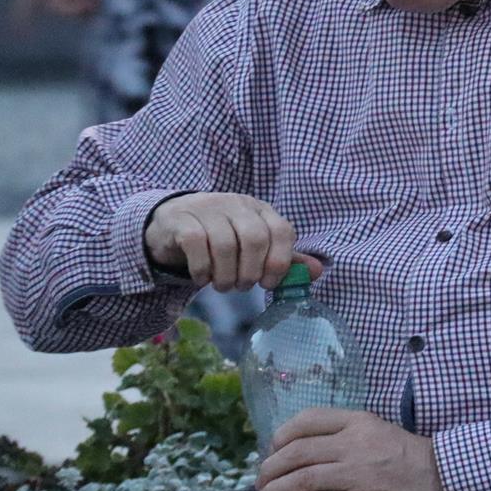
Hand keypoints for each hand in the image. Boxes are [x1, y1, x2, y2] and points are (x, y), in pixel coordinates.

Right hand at [143, 192, 317, 290]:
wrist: (172, 223)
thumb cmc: (221, 238)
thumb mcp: (254, 245)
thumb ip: (283, 258)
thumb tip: (317, 271)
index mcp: (260, 209)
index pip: (282, 231)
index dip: (280, 262)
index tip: (269, 284)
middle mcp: (236, 204)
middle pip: (255, 239)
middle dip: (251, 272)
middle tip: (243, 287)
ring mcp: (208, 208)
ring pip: (225, 245)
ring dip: (226, 276)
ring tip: (223, 286)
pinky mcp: (182, 219)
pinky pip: (196, 245)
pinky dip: (202, 270)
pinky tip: (202, 279)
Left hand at [254, 409, 455, 490]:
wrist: (446, 483)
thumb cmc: (415, 460)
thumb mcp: (382, 434)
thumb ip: (350, 438)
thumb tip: (311, 455)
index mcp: (361, 422)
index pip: (309, 419)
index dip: (283, 435)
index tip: (272, 448)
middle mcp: (354, 444)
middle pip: (297, 452)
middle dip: (270, 468)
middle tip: (261, 481)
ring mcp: (354, 475)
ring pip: (300, 479)